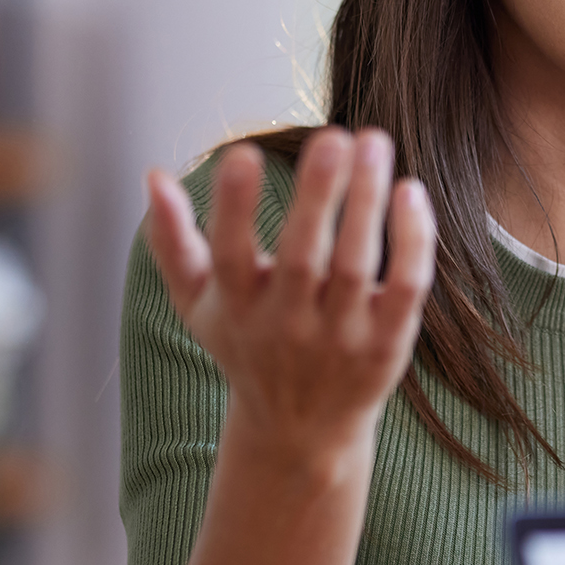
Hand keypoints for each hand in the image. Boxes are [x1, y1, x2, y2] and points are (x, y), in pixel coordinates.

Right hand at [143, 128, 436, 464]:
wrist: (301, 430)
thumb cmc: (248, 348)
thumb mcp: (200, 304)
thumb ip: (173, 242)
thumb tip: (154, 175)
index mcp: (237, 308)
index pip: (230, 255)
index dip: (232, 207)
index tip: (241, 153)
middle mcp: (287, 325)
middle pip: (303, 257)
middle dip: (317, 195)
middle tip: (334, 135)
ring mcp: (340, 338)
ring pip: (357, 265)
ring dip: (366, 202)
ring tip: (373, 142)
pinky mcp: (387, 346)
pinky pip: (405, 288)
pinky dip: (411, 242)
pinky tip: (410, 192)